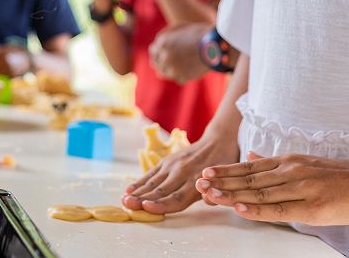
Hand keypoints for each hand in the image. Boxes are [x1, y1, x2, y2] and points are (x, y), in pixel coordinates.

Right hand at [121, 129, 239, 213]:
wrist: (218, 141)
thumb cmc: (222, 167)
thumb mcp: (224, 182)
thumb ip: (214, 193)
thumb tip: (208, 201)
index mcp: (196, 182)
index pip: (177, 198)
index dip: (161, 204)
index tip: (147, 207)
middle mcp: (182, 173)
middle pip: (160, 191)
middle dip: (142, 199)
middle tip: (127, 205)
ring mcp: (173, 166)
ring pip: (153, 182)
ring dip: (138, 191)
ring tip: (124, 199)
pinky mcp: (168, 161)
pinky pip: (152, 173)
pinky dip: (141, 181)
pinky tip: (130, 189)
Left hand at [149, 23, 212, 83]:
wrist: (216, 45)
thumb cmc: (200, 33)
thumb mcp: (181, 26)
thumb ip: (167, 34)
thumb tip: (159, 42)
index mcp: (163, 42)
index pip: (153, 51)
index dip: (159, 51)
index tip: (164, 52)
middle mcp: (164, 56)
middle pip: (156, 63)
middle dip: (162, 61)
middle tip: (172, 60)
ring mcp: (172, 68)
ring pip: (163, 73)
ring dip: (170, 69)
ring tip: (180, 66)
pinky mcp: (181, 78)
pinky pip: (177, 78)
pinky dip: (182, 75)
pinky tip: (189, 69)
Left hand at [195, 151, 348, 225]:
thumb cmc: (341, 177)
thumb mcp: (305, 163)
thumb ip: (275, 163)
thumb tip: (251, 156)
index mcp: (288, 162)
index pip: (249, 168)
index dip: (226, 173)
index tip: (205, 175)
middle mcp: (290, 171)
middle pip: (249, 179)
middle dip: (222, 183)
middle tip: (198, 185)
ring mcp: (301, 187)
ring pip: (259, 193)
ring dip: (232, 195)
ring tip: (209, 195)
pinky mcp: (312, 206)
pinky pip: (280, 208)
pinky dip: (258, 209)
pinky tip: (241, 209)